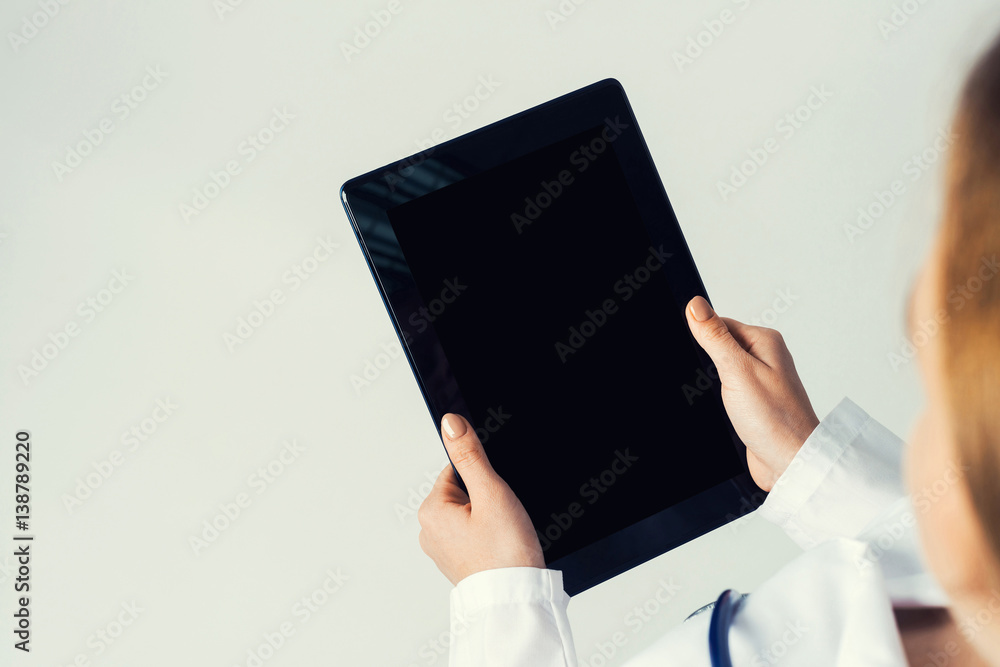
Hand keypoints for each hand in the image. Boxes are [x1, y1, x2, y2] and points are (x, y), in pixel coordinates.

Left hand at [417, 413, 544, 584]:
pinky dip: (490, 537)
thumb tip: (451, 422)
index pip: (457, 471)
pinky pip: (475, 535)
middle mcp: (429, 532)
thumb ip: (470, 455)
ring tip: (503, 536)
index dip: (483, 479)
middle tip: (502, 519)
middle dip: (487, 499)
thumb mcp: (491, 492)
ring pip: (472, 514)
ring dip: (491, 519)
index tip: (495, 497)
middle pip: (465, 492)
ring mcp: (443, 550)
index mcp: (430, 511)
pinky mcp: (458, 563)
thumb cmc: (505, 554)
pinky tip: (501, 547)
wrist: (516, 600)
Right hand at [685, 296, 818, 490]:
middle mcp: (765, 357)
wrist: (790, 464)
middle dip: (706, 363)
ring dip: (712, 384)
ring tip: (722, 399)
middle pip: (719, 346)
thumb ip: (715, 337)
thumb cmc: (775, 420)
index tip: (697, 356)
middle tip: (713, 382)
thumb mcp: (737, 371)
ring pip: (721, 370)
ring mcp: (760, 380)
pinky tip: (722, 410)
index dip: (702, 338)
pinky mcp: (754, 401)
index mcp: (765, 341)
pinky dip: (718, 398)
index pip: (720, 323)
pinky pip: (727, 390)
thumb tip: (695, 305)